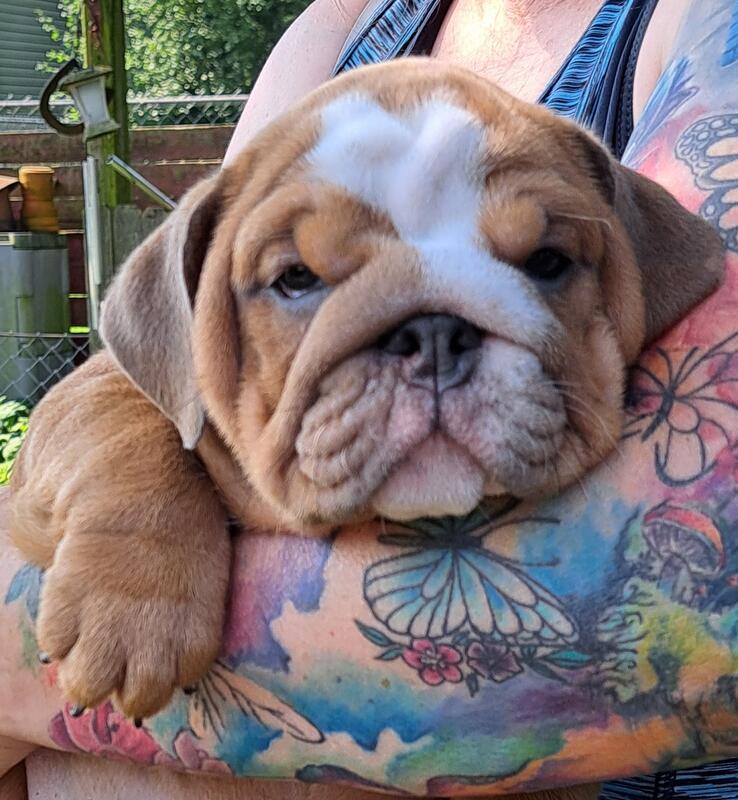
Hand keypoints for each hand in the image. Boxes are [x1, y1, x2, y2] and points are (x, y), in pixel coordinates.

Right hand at [36, 503, 229, 720]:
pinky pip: (54, 644)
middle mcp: (153, 639)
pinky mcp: (66, 601)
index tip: (163, 647)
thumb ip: (192, 618)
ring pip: (87, 688)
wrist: (143, 480)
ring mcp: (106, 624)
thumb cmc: (186, 519)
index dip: (170, 668)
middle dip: (129, 685)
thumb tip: (179, 651)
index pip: (182, 681)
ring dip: (87, 672)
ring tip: (94, 642)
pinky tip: (76, 609)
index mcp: (197, 633)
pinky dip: (60, 634)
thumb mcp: (207, 573)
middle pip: (139, 701)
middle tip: (126, 654)